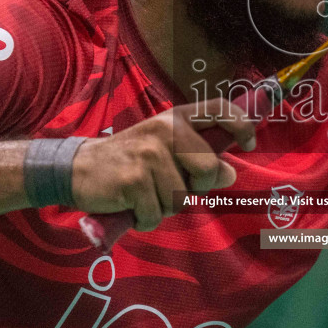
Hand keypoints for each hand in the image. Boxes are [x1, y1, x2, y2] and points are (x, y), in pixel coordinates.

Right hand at [70, 101, 257, 229]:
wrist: (79, 169)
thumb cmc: (130, 162)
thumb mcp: (164, 151)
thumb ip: (198, 158)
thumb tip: (230, 173)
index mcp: (175, 119)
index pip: (218, 109)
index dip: (241, 125)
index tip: (249, 143)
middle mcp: (164, 131)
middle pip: (209, 169)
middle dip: (195, 189)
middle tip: (169, 187)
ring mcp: (149, 154)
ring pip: (181, 198)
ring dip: (163, 206)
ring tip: (144, 193)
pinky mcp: (134, 180)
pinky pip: (157, 214)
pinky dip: (145, 218)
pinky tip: (131, 204)